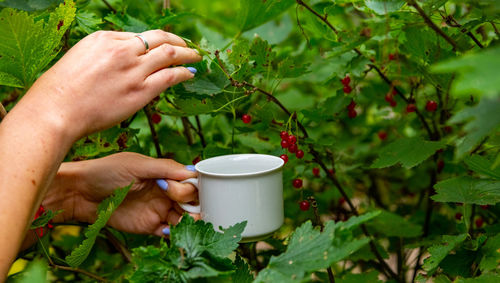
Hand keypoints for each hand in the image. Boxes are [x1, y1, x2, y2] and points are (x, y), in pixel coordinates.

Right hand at [16, 30, 200, 140]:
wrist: (57, 110)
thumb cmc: (61, 91)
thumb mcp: (80, 59)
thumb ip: (105, 57)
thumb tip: (123, 61)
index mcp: (105, 38)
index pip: (138, 37)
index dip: (154, 43)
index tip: (163, 47)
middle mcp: (123, 50)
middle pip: (159, 39)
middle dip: (177, 41)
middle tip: (188, 47)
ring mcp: (133, 70)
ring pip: (170, 55)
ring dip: (187, 54)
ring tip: (196, 58)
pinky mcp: (141, 91)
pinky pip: (170, 77)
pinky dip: (183, 74)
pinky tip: (189, 75)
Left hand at [44, 152, 198, 235]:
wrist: (80, 193)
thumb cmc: (105, 172)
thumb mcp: (137, 165)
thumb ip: (166, 168)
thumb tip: (193, 171)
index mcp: (165, 174)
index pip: (190, 181)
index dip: (194, 186)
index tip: (187, 188)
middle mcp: (165, 192)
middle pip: (192, 200)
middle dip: (192, 202)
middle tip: (179, 203)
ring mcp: (158, 209)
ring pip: (184, 217)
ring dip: (189, 220)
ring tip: (184, 220)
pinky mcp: (149, 226)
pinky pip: (170, 232)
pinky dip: (175, 233)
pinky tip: (169, 229)